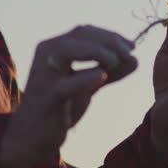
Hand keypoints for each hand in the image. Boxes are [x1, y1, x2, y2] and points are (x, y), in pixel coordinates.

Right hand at [0, 25, 137, 167]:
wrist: (32, 136)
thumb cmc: (59, 107)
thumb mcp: (87, 86)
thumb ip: (109, 72)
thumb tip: (135, 59)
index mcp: (54, 48)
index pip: (85, 31)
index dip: (111, 36)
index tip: (132, 47)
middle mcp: (46, 55)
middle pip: (79, 34)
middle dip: (108, 40)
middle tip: (130, 52)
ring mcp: (44, 75)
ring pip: (67, 50)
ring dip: (96, 51)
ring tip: (116, 60)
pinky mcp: (46, 98)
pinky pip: (65, 84)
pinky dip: (85, 78)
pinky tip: (102, 75)